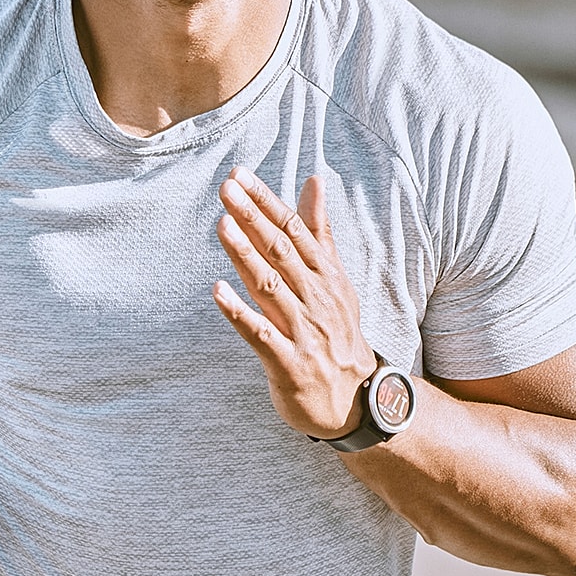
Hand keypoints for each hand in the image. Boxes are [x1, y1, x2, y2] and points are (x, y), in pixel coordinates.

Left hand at [213, 168, 375, 437]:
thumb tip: (314, 181)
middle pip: (281, 251)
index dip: (266, 202)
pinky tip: (218, 292)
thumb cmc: (336, 333)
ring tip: (223, 225)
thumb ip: (319, 232)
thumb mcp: (334, 279)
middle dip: (253, 218)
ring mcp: (303, 331)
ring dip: (246, 255)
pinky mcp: (289, 363)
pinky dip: (240, 313)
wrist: (357, 400)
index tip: (240, 176)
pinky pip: (261, 335)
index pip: (294, 229)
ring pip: (270, 286)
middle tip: (226, 189)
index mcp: (325, 275)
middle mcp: (316, 298)